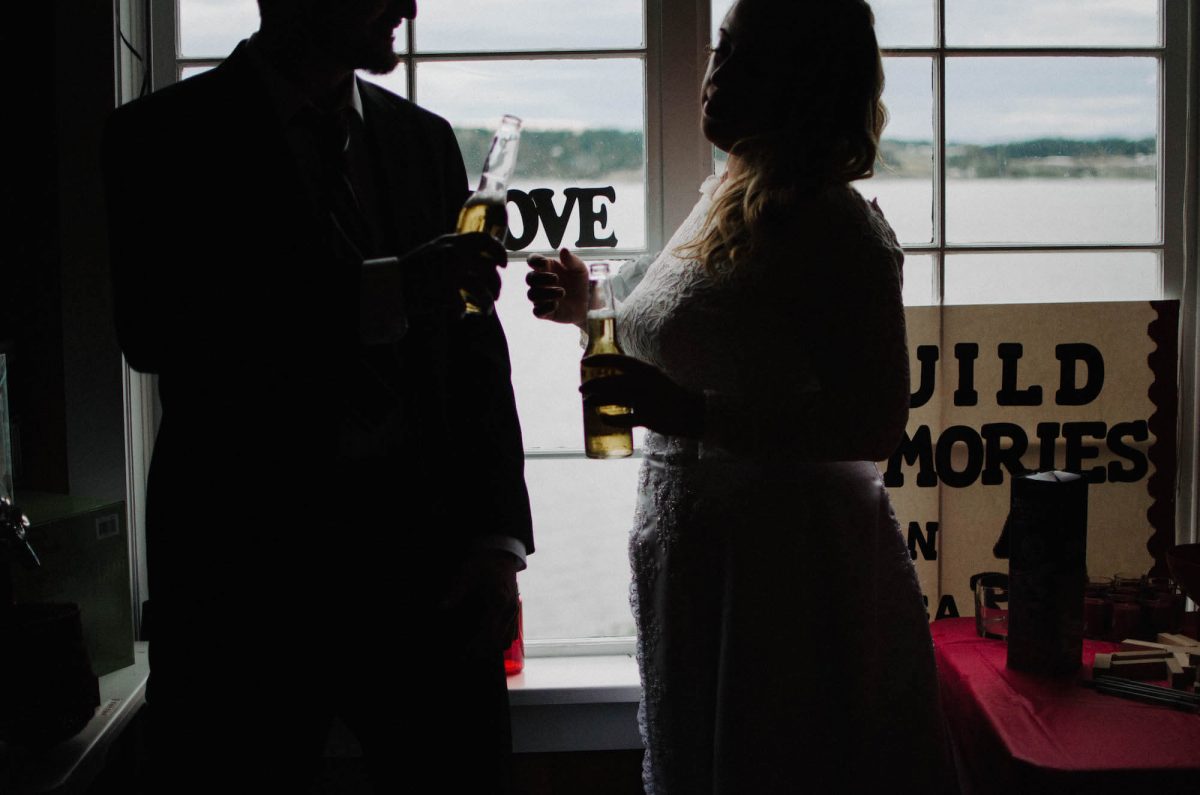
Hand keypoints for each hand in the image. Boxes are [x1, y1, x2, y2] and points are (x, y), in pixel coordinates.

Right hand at [403, 231, 507, 314]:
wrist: (391, 285)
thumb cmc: (413, 270)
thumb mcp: (434, 250)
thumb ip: (453, 250)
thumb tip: (477, 259)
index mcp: (451, 242)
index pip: (484, 240)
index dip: (499, 252)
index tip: (503, 264)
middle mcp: (453, 254)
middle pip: (489, 268)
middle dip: (497, 284)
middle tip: (495, 295)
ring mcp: (449, 273)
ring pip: (482, 289)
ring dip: (487, 302)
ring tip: (486, 310)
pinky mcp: (442, 291)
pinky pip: (462, 305)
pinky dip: (462, 313)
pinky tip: (458, 316)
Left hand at [440, 549, 521, 657]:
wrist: (502, 552)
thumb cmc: (484, 563)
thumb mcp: (468, 574)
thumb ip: (456, 591)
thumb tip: (443, 606)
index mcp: (499, 602)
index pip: (489, 633)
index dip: (477, 646)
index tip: (465, 653)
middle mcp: (510, 609)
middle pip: (498, 641)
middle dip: (483, 650)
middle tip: (466, 656)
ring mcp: (514, 611)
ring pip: (506, 640)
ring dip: (492, 647)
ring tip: (475, 651)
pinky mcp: (515, 610)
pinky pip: (510, 633)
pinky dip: (499, 639)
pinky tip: (486, 640)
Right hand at [526, 247, 588, 325]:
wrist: (589, 304)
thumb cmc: (580, 282)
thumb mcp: (580, 269)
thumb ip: (572, 260)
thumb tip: (563, 250)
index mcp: (547, 268)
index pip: (532, 261)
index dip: (534, 260)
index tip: (544, 262)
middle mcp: (541, 283)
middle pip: (529, 278)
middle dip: (541, 278)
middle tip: (557, 279)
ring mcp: (542, 298)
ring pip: (531, 295)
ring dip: (546, 293)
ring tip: (562, 292)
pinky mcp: (545, 312)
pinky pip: (536, 312)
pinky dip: (544, 308)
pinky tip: (556, 305)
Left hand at [581, 353, 705, 438]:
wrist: (692, 412)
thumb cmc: (669, 394)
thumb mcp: (654, 377)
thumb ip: (636, 375)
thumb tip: (611, 375)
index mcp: (647, 370)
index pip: (620, 360)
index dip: (600, 360)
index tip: (585, 362)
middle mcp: (646, 383)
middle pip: (613, 381)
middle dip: (594, 384)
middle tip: (581, 388)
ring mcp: (647, 401)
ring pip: (615, 398)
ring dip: (597, 400)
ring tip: (586, 402)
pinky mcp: (648, 418)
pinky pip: (625, 419)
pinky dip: (611, 419)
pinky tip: (602, 417)